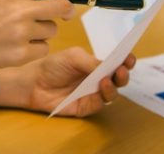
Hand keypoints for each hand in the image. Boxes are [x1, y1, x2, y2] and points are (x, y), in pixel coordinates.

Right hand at [0, 0, 74, 78]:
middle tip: (64, 14)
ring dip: (43, 31)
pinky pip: (43, 48)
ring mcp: (22, 34)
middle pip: (63, 6)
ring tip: (21, 33)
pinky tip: (16, 47)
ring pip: (52, 30)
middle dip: (66, 9)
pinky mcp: (23, 54)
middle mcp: (20, 10)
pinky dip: (35, 48)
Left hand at [0, 47, 134, 116]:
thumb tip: (110, 66)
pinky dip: (102, 96)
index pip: (115, 63)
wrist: (33, 83)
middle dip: (123, 74)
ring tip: (108, 78)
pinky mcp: (85, 107)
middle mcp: (96, 80)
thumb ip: (92, 61)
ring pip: (112, 93)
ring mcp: (92, 94)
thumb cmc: (52, 66)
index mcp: (94, 65)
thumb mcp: (73, 57)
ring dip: (114, 86)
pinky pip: (99, 104)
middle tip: (122, 69)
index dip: (125, 61)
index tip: (129, 58)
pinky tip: (100, 87)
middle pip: (118, 80)